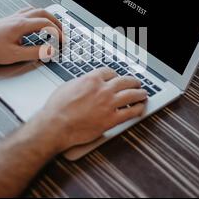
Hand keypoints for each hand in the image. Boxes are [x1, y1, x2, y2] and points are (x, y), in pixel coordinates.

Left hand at [0, 7, 62, 64]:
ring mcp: (14, 17)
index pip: (46, 24)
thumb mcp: (15, 55)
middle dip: (56, 21)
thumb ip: (35, 52)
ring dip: (47, 16)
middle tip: (62, 32)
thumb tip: (50, 50)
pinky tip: (36, 22)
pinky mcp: (9, 20)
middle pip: (43, 13)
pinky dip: (37, 15)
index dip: (58, 32)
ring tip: (52, 25)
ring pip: (35, 10)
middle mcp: (19, 18)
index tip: (62, 41)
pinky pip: (27, 12)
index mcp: (22, 25)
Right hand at [32, 68, 147, 152]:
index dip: (116, 75)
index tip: (117, 78)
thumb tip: (86, 84)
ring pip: (132, 95)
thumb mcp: (68, 86)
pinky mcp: (111, 119)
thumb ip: (81, 83)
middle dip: (132, 81)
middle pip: (125, 81)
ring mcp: (109, 104)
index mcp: (92, 79)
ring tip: (143, 94)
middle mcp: (103, 89)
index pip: (110, 72)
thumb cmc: (57, 108)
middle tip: (136, 83)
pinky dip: (138, 109)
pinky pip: (131, 112)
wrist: (55, 125)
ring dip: (140, 93)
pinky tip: (140, 108)